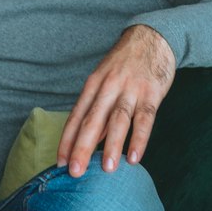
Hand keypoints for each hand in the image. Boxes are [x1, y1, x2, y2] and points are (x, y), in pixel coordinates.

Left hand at [57, 24, 176, 177]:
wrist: (151, 37)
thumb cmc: (124, 65)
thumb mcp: (105, 82)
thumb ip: (98, 111)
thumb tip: (89, 142)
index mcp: (93, 86)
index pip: (76, 117)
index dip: (67, 140)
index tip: (60, 163)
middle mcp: (108, 88)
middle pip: (92, 120)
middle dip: (82, 147)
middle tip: (75, 172)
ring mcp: (130, 90)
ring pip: (118, 120)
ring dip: (111, 145)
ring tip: (107, 169)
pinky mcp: (152, 92)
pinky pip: (146, 118)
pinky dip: (140, 138)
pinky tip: (135, 157)